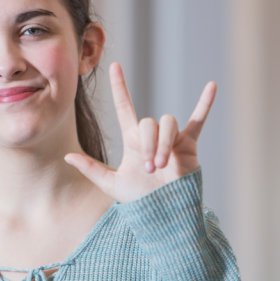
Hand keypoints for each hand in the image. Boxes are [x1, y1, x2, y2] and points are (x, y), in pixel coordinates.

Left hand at [64, 62, 216, 203]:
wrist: (163, 214)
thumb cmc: (137, 200)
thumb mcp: (110, 183)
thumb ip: (90, 168)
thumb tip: (67, 156)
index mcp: (132, 139)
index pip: (124, 106)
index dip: (120, 86)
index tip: (115, 66)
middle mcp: (151, 135)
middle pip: (148, 122)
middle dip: (148, 144)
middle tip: (149, 169)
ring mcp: (171, 138)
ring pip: (167, 124)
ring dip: (163, 144)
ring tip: (161, 167)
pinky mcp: (189, 145)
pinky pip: (198, 120)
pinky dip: (205, 104)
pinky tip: (212, 86)